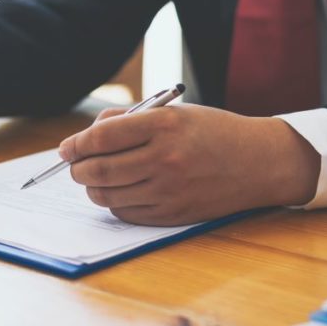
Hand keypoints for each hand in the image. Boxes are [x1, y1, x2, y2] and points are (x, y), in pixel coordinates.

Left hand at [59, 105, 320, 225]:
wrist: (259, 162)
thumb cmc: (213, 132)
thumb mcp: (174, 112)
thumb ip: (129, 120)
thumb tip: (86, 136)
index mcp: (164, 124)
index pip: (102, 137)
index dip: (76, 144)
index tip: (67, 148)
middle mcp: (165, 158)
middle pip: (98, 169)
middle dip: (77, 168)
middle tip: (75, 165)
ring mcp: (169, 190)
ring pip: (107, 195)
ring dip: (92, 187)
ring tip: (96, 178)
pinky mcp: (172, 214)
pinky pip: (126, 213)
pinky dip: (114, 203)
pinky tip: (121, 191)